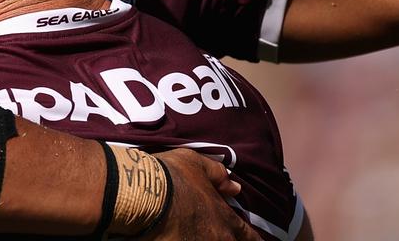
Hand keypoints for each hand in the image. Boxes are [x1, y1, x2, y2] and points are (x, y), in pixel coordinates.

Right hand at [133, 148, 258, 240]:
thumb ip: (218, 175)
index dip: (252, 239)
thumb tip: (234, 187)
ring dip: (207, 240)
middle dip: (231, 240)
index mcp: (225, 219)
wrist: (143, 193)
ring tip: (198, 236)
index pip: (249, 236)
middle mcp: (216, 239)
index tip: (255, 240)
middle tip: (226, 236)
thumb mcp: (196, 164)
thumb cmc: (172, 176)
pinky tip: (180, 238)